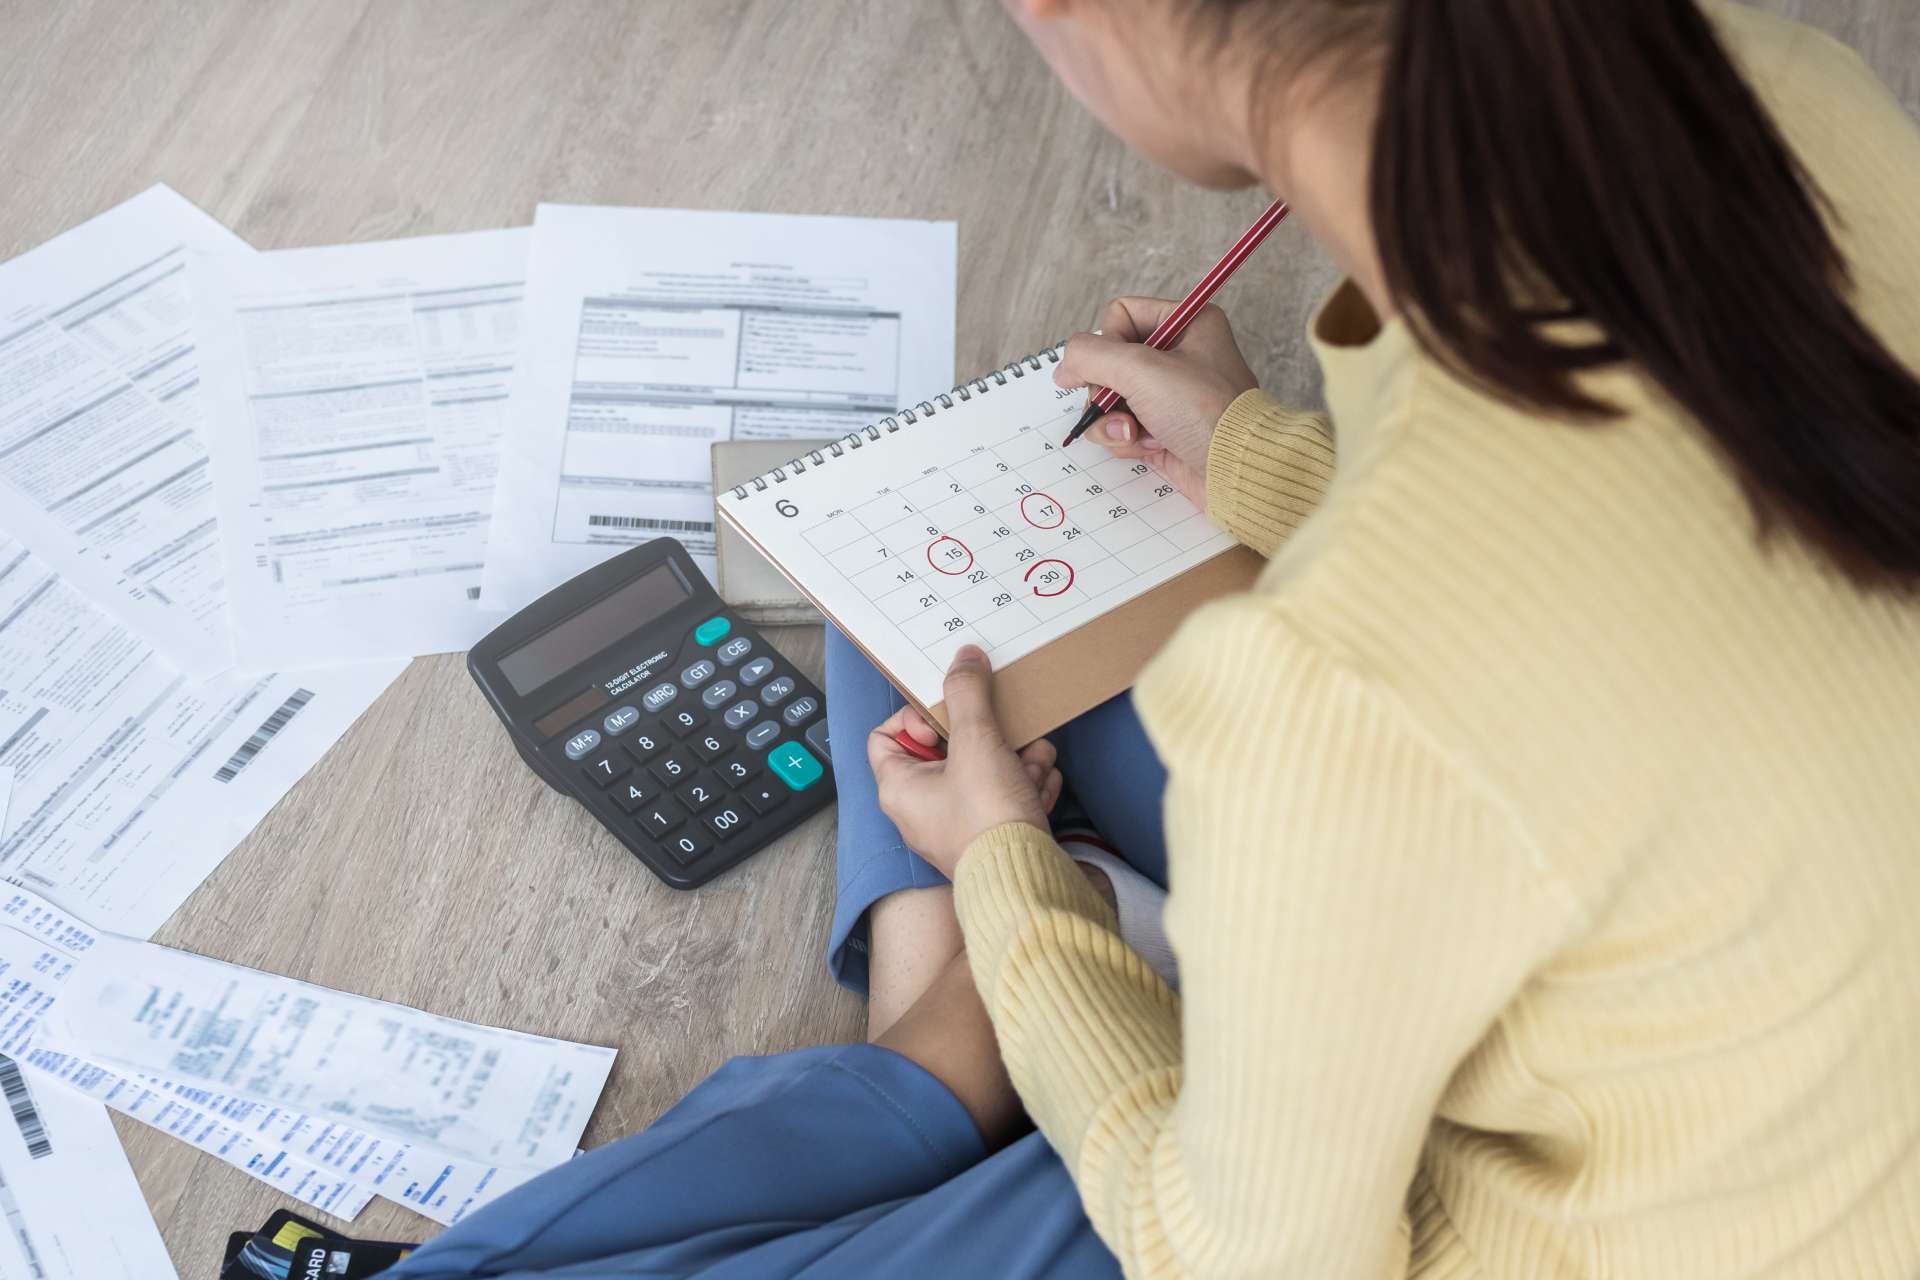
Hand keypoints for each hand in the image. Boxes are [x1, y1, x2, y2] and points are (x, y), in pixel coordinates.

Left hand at [869, 646, 1062, 877]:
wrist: (1026, 881)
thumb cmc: (987, 819)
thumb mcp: (976, 742)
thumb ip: (968, 693)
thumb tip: (964, 657)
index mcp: (899, 787)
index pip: (884, 736)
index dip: (914, 716)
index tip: (947, 713)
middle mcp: (921, 809)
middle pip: (946, 749)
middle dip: (986, 735)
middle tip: (1004, 729)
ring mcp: (956, 824)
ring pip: (983, 771)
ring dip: (1016, 758)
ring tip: (1036, 759)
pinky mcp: (989, 835)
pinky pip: (1004, 797)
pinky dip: (1026, 786)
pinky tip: (1043, 785)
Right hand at [1055, 297, 1258, 508]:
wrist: (1238, 471)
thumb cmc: (1205, 412)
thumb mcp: (1141, 370)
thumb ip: (1091, 356)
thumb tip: (1063, 367)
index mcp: (1187, 322)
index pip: (1121, 314)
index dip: (1107, 342)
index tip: (1114, 369)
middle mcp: (1178, 354)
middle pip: (1108, 361)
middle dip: (1106, 391)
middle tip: (1120, 406)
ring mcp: (1169, 395)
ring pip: (1109, 398)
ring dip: (1114, 420)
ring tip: (1137, 433)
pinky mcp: (1163, 428)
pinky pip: (1121, 427)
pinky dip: (1127, 441)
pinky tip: (1152, 447)